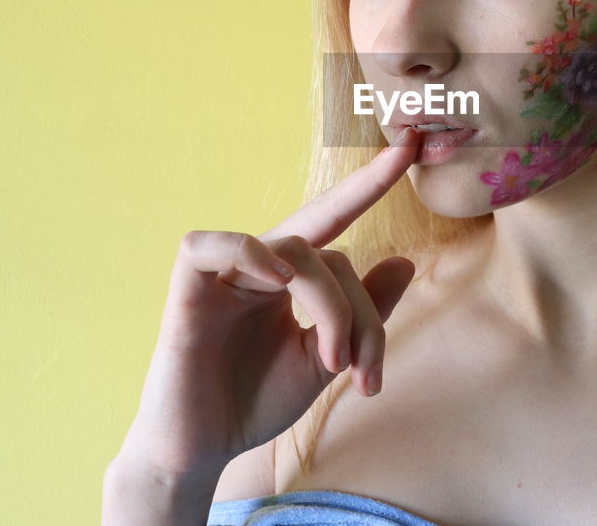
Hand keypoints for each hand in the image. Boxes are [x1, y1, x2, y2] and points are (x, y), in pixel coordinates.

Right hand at [116, 126, 420, 478]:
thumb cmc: (255, 401)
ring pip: (292, 252)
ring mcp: (222, 276)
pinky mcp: (186, 293)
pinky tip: (277, 282)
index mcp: (288, 277)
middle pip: (326, 251)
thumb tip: (405, 260)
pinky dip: (249, 254)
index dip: (368, 184)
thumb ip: (363, 314)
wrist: (204, 451)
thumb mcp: (327, 359)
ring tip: (332, 363)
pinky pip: (210, 247)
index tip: (410, 146)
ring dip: (328, 307)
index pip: (333, 221)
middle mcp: (258, 267)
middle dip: (360, 266)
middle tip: (374, 321)